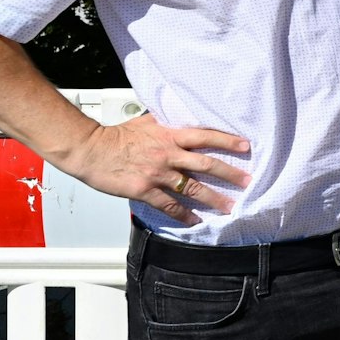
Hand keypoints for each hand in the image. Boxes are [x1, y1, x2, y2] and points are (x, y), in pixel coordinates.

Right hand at [59, 113, 250, 225]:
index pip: (205, 136)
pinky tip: (195, 220)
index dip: (227, 141)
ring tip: (230, 207)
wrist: (90, 149)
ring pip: (192, 188)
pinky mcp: (144, 190)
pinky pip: (170, 205)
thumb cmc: (117, 135)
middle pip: (206, 164)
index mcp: (169, 134)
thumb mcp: (148, 122)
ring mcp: (157, 173)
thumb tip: (185, 119)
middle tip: (248, 181)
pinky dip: (184, 214)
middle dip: (230, 174)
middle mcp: (168, 154)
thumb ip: (168, 123)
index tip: (246, 147)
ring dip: (214, 199)